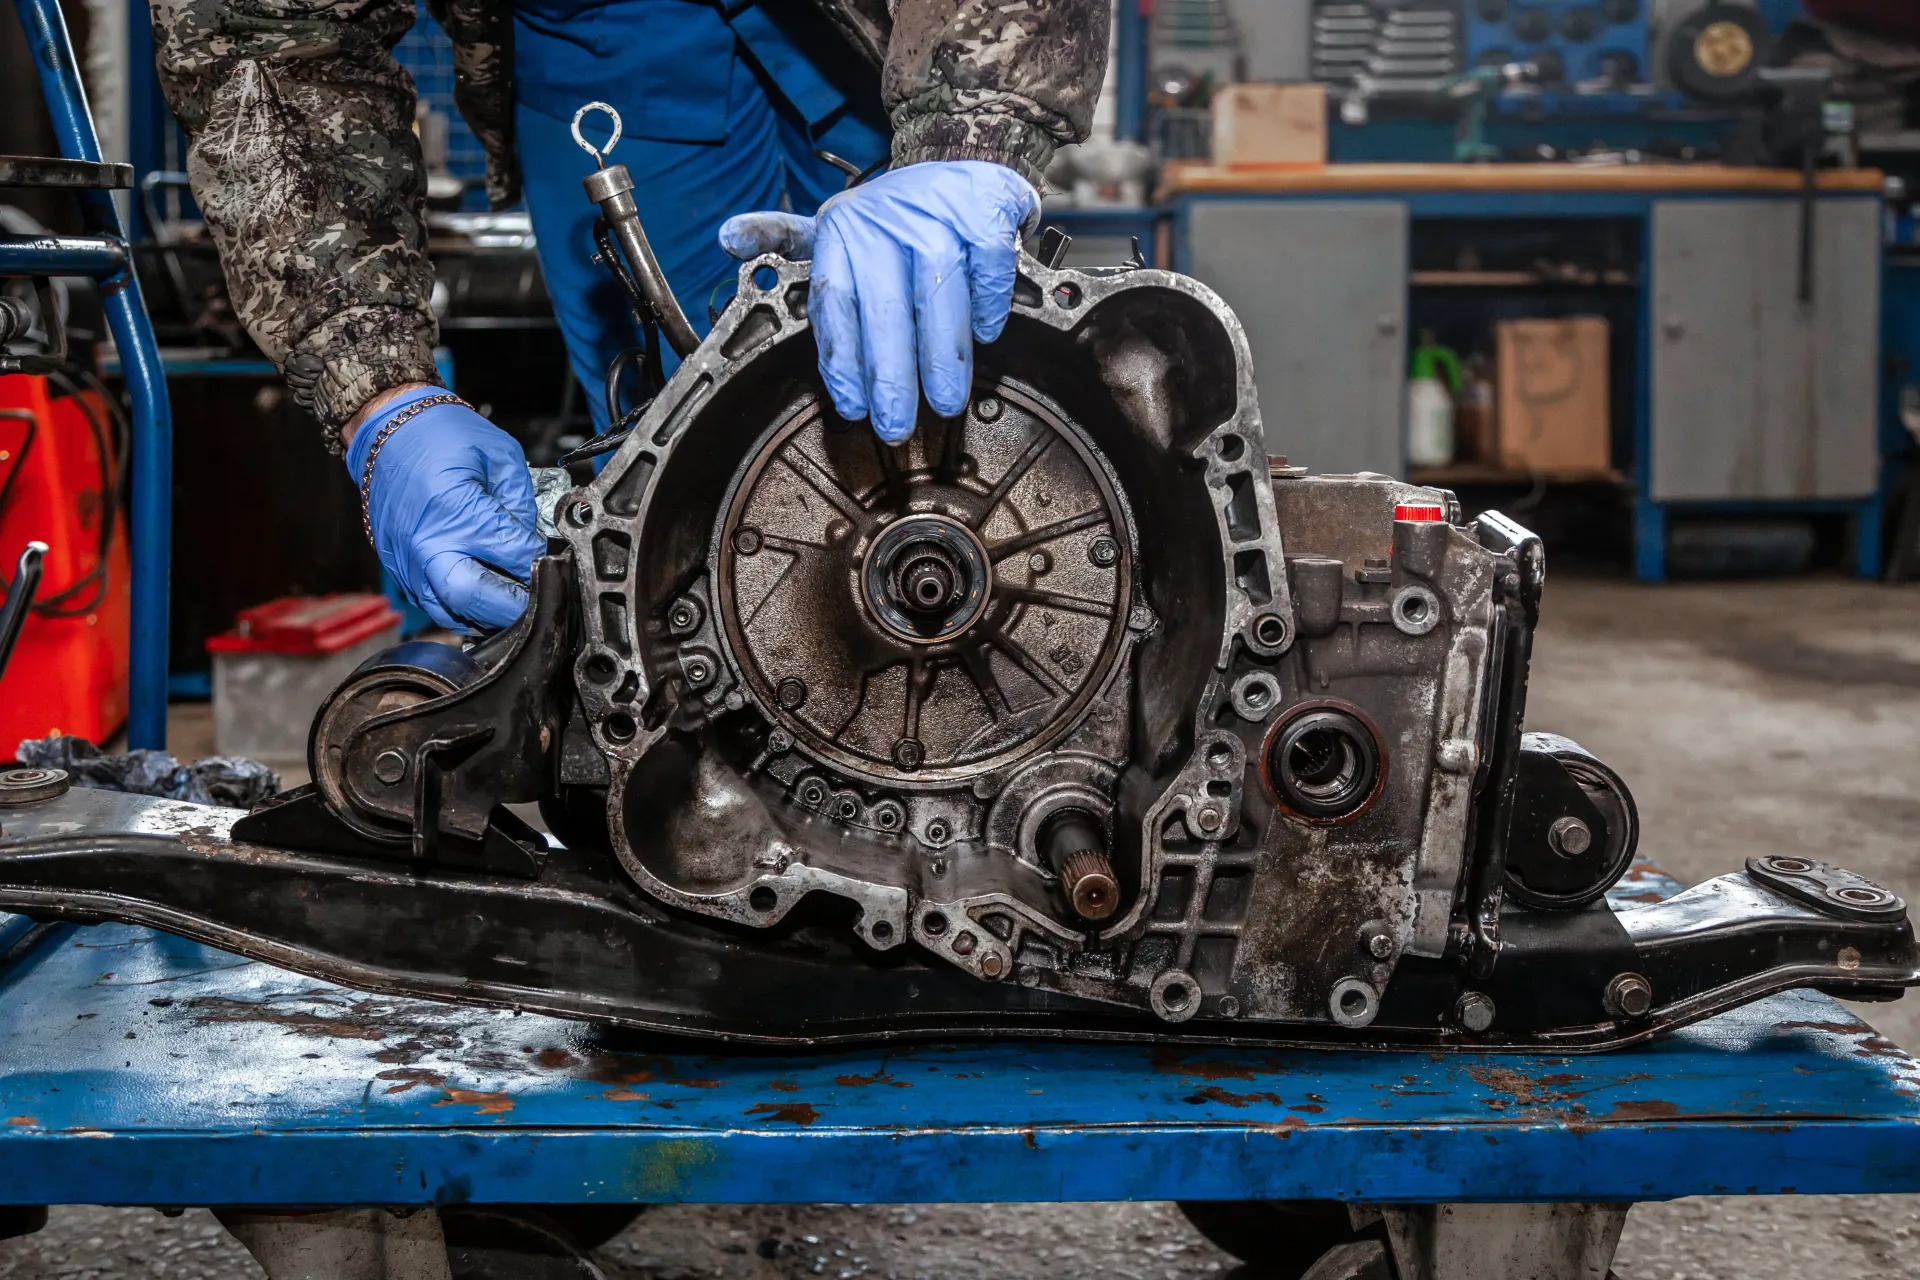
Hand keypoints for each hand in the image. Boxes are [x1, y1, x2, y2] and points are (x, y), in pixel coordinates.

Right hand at [345, 386, 543, 632]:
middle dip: (512, 608)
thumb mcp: (500, 456)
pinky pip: (430, 602)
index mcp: (455, 510)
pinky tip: (483, 597)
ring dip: (486, 615)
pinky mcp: (397, 566)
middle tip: (540, 601)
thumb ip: (522, 503)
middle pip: (473, 599)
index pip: (513, 556)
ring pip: (449, 612)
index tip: (557, 564)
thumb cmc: (441, 434)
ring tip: (513, 603)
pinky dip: (460, 608)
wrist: (386, 427)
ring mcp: (406, 559)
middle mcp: (425, 543)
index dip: (541, 563)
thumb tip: (537, 542)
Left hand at [719, 160, 1040, 442]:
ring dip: (942, 355)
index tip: (854, 409)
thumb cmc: (894, 218)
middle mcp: (883, 221)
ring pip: (938, 293)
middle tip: (896, 427)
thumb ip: (786, 241)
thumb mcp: (835, 224)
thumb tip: (728, 239)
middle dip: (890, 377)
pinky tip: (985, 336)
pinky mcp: (984, 211)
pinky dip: (988, 306)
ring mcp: (936, 215)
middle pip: (884, 310)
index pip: (835, 305)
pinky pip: (986, 269)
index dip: (843, 363)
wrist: (959, 162)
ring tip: (944, 401)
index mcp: (842, 232)